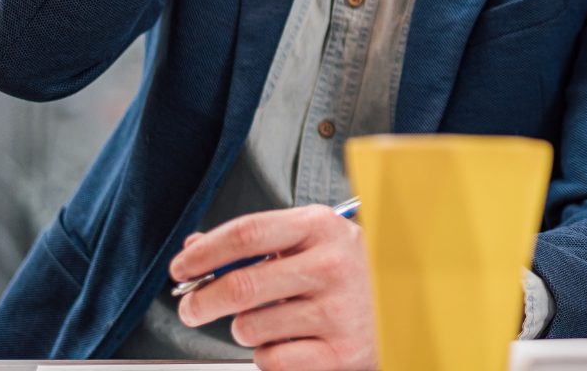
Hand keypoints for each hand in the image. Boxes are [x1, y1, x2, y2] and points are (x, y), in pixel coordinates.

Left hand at [173, 204, 374, 370]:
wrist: (405, 307)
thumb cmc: (349, 272)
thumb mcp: (310, 241)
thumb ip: (255, 243)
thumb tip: (195, 248)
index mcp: (322, 227)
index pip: (247, 233)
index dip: (204, 252)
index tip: (181, 267)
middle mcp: (333, 265)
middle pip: (241, 285)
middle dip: (202, 301)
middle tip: (191, 308)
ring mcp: (339, 310)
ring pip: (250, 327)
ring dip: (245, 330)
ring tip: (272, 322)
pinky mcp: (342, 353)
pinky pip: (271, 360)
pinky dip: (268, 356)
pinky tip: (291, 342)